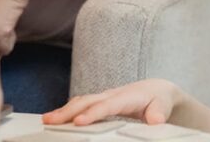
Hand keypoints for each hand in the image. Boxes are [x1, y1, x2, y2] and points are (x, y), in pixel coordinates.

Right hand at [42, 79, 177, 126]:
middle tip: (51, 121)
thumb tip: (155, 120)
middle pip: (87, 101)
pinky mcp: (100, 102)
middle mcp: (113, 94)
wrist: (156, 89)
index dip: (93, 113)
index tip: (79, 121)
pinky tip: (55, 119)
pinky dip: (67, 110)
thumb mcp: (163, 106)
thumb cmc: (158, 99)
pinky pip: (81, 104)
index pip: (107, 105)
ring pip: (81, 101)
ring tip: (46, 120)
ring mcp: (105, 97)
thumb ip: (159, 113)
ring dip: (63, 110)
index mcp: (127, 96)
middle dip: (68, 110)